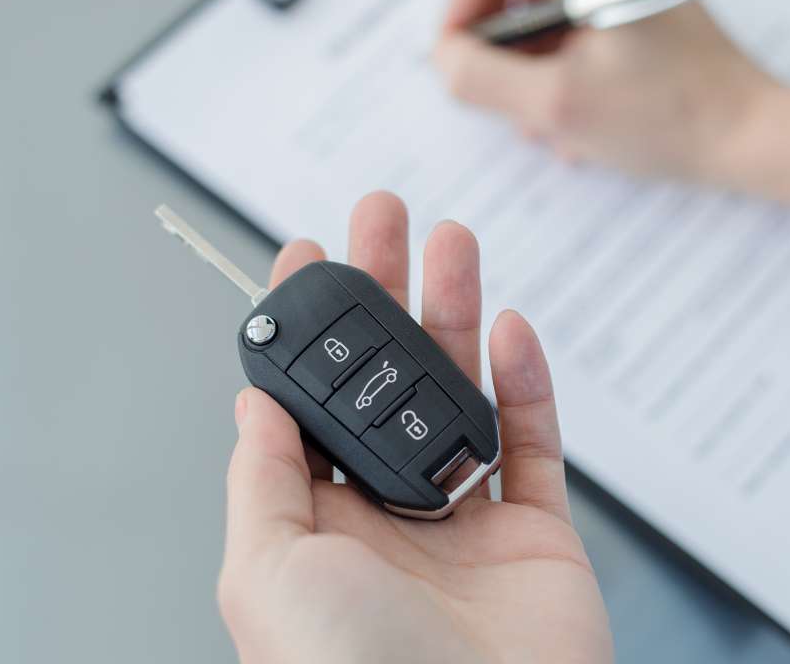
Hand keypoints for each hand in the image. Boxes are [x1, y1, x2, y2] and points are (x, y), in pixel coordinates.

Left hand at [218, 192, 612, 663]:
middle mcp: (387, 518)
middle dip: (383, 294)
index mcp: (314, 526)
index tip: (305, 255)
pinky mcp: (536, 536)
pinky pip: (532, 444)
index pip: (307, 403)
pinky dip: (525, 384)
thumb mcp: (264, 573)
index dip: (306, 328)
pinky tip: (511, 330)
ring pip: (459, 396)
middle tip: (385, 216)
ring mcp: (466, 525)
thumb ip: (261, 480)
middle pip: (386, 381)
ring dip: (455, 315)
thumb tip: (252, 400)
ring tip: (452, 240)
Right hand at [435, 0, 773, 183]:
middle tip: (502, 93)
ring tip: (540, 118)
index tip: (464, 52)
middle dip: (497, 39)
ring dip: (526, 63)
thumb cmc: (670, 116)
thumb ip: (480, 77)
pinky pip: (573, 26)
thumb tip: (445, 58)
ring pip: (540, 5)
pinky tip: (570, 119)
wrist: (750, 134)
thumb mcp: (556, 104)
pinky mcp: (635, 9)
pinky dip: (558, 68)